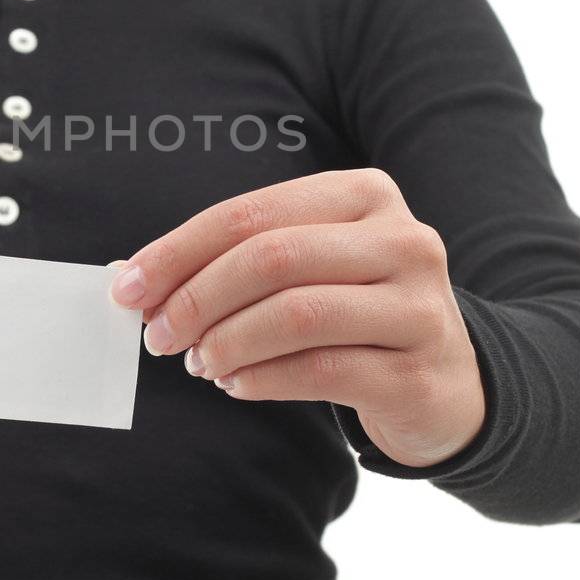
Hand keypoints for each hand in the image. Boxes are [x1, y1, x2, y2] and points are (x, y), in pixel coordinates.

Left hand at [108, 167, 486, 468]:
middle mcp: (401, 239)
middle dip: (195, 298)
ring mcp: (418, 305)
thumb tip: (132, 276)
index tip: (127, 289)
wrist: (453, 381)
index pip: (249, 215)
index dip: (178, 252)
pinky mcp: (418, 370)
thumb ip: (233, 262)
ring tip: (199, 363)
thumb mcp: (308, 268)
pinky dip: (261, 379)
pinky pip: (320, 371)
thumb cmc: (357, 313)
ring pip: (296, 314)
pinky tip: (237, 384)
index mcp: (365, 195)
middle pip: (271, 258)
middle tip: (157, 336)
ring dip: (227, 342)